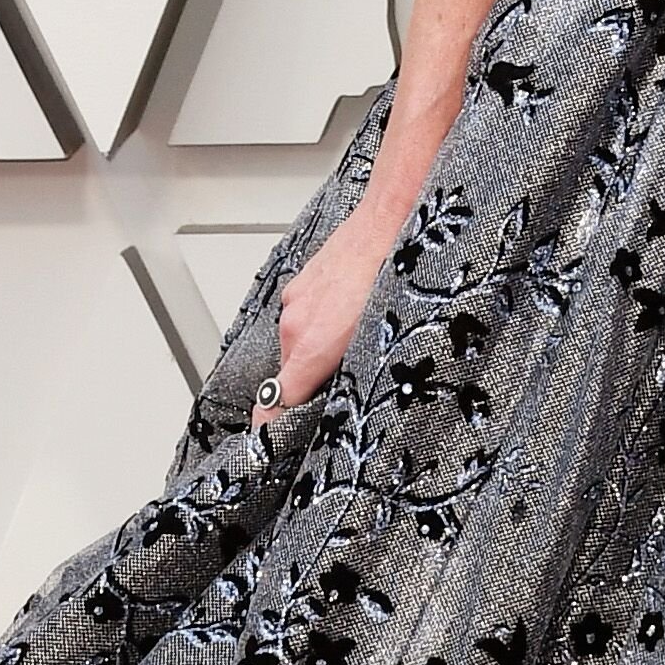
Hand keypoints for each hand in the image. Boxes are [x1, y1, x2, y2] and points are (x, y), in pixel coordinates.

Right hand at [264, 202, 399, 422]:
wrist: (389, 222)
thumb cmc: (393, 278)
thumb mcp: (380, 340)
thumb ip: (351, 375)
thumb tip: (337, 397)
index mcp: (310, 347)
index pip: (274, 402)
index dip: (272, 427)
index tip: (272, 442)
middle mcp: (294, 326)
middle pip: (291, 374)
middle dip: (313, 383)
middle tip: (345, 382)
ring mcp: (295, 302)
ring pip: (299, 343)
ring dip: (319, 349)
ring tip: (355, 339)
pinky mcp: (301, 284)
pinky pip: (305, 317)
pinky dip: (321, 323)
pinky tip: (351, 312)